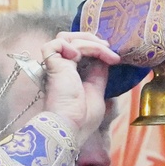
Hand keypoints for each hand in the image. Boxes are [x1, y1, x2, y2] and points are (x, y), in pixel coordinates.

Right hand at [40, 31, 119, 145]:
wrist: (70, 127)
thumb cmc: (82, 118)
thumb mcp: (97, 90)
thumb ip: (98, 73)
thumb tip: (103, 59)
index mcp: (70, 75)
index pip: (80, 50)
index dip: (95, 46)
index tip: (112, 54)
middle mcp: (61, 68)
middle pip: (71, 38)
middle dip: (92, 39)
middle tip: (108, 47)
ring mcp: (56, 65)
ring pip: (67, 37)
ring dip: (89, 41)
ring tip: (105, 51)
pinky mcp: (52, 65)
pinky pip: (58, 43)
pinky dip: (71, 44)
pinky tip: (80, 56)